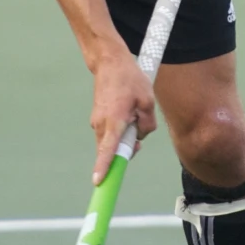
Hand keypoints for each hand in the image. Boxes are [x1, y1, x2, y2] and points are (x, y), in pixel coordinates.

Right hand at [88, 41, 154, 184]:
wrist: (109, 62)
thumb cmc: (130, 80)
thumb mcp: (148, 101)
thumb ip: (147, 124)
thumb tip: (139, 137)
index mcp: (114, 121)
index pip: (107, 150)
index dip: (104, 168)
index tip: (98, 182)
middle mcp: (101, 125)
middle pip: (113, 150)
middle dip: (127, 148)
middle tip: (139, 129)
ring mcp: (96, 122)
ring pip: (112, 141)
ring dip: (125, 136)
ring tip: (134, 111)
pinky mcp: (97, 119)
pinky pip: (110, 134)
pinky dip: (120, 130)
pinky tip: (127, 110)